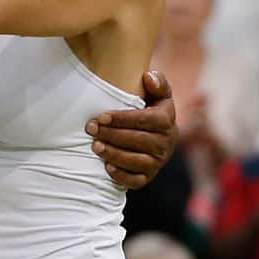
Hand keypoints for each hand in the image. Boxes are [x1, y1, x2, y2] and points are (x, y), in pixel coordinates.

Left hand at [86, 70, 177, 188]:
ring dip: (114, 154)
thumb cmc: (149, 107)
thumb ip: (156, 81)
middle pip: (139, 140)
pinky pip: (137, 181)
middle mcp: (166, 143)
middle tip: (91, 129)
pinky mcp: (149, 175)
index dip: (122, 119)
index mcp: (166, 120)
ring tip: (95, 146)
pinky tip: (106, 167)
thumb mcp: (157, 92)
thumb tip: (147, 77)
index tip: (101, 117)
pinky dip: (122, 176)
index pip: (145, 120)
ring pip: (137, 161)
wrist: (155, 132)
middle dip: (112, 135)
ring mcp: (158, 161)